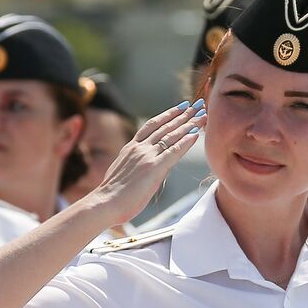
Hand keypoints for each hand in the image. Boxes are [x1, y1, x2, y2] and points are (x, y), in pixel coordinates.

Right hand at [85, 99, 206, 225]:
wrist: (104, 203)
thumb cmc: (111, 196)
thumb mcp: (123, 173)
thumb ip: (135, 165)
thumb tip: (146, 166)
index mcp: (130, 147)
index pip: (152, 125)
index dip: (168, 114)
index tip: (181, 106)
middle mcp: (139, 147)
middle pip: (165, 126)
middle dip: (183, 114)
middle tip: (198, 104)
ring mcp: (146, 156)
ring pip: (171, 135)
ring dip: (189, 123)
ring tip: (202, 114)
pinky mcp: (154, 167)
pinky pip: (174, 151)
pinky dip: (186, 141)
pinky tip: (196, 133)